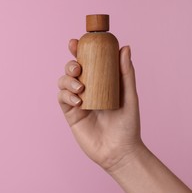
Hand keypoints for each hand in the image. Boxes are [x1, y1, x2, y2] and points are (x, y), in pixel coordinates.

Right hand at [57, 39, 146, 171]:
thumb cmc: (128, 124)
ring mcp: (77, 101)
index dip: (79, 50)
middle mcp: (87, 89)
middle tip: (77, 68)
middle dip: (70, 64)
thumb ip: (126, 72)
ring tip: (80, 87)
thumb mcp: (129, 95)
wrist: (119, 150)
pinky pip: (62, 99)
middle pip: (71, 70)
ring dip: (67, 80)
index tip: (76, 42)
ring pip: (63, 82)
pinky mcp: (70, 114)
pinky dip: (66, 96)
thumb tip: (125, 47)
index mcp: (100, 82)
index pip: (87, 62)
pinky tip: (78, 101)